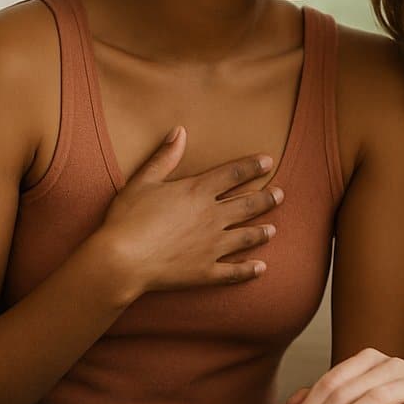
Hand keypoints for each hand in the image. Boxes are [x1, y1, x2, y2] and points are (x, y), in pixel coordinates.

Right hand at [100, 126, 281, 294]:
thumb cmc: (127, 219)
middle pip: (247, 205)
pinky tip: (261, 268)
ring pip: (246, 237)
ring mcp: (212, 246)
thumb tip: (179, 131)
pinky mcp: (206, 271)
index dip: (252, 167)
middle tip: (281, 194)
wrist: (121, 260)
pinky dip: (249, 270)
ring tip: (273, 230)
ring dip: (262, 232)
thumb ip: (165, 156)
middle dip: (267, 199)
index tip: (268, 162)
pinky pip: (234, 271)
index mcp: (197, 192)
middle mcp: (211, 217)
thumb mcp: (143, 181)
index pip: (233, 174)